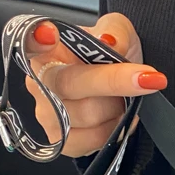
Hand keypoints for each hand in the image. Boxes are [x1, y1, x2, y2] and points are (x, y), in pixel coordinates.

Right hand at [24, 13, 166, 156]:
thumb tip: (109, 43)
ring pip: (87, 114)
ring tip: (125, 98)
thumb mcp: (118, 32)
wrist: (122, 90)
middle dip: (112, 82)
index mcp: (46, 49)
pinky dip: (116, 129)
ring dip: (117, 107)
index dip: (35, 40)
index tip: (48, 33)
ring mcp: (47, 115)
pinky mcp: (62, 143)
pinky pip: (92, 140)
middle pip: (70, 83)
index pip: (29, 42)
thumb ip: (115, 32)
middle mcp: (39, 82)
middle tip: (145, 79)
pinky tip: (122, 118)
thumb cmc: (110, 58)